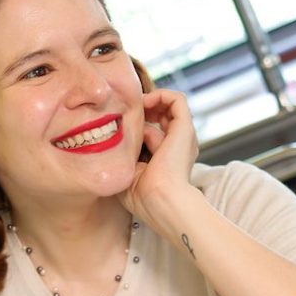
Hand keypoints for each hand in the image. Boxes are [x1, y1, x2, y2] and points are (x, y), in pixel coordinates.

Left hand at [119, 89, 200, 232]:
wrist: (160, 200)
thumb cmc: (142, 197)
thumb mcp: (128, 174)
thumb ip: (124, 159)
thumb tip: (110, 146)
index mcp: (168, 159)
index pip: (156, 133)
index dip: (140, 125)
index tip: (121, 124)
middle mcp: (179, 146)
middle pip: (163, 118)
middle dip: (144, 112)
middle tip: (127, 112)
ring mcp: (183, 137)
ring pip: (168, 108)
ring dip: (151, 103)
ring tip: (136, 106)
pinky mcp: (185, 128)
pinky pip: (177, 100)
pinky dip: (161, 95)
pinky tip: (144, 102)